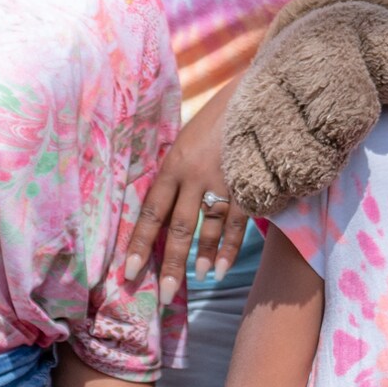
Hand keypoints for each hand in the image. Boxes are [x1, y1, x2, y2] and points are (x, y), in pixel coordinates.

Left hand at [119, 109, 247, 309]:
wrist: (258, 93)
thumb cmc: (218, 119)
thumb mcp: (187, 140)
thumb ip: (175, 173)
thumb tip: (161, 210)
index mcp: (174, 164)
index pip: (150, 211)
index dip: (140, 244)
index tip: (129, 272)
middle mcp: (195, 175)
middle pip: (178, 227)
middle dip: (170, 264)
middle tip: (164, 293)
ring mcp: (224, 181)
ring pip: (208, 229)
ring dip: (201, 257)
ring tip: (197, 277)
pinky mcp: (250, 183)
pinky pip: (238, 223)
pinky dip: (229, 248)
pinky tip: (220, 268)